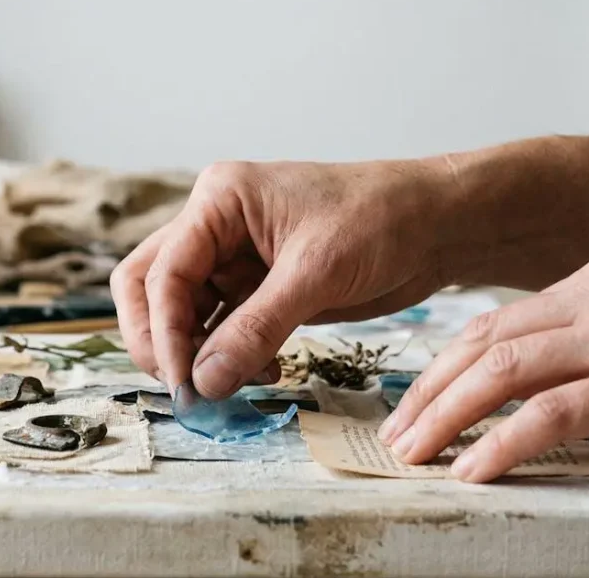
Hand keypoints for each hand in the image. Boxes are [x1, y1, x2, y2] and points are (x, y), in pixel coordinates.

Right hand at [111, 160, 449, 397]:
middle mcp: (216, 226)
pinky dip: (230, 357)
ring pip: (183, 314)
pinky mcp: (258, 289)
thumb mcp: (316, 273)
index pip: (162, 271)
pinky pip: (222, 329)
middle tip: (188, 388)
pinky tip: (265, 372)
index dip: (164, 331)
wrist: (436, 225)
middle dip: (161, 341)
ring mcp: (234, 259)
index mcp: (219, 200)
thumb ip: (256, 328)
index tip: (185, 381)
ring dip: (199, 354)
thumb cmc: (381, 219)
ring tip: (235, 384)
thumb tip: (205, 381)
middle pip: (152, 288)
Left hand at [379, 245, 588, 481]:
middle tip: (397, 429)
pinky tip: (473, 468)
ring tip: (412, 452)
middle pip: (487, 338)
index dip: (455, 360)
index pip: (506, 317)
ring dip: (446, 414)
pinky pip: (549, 413)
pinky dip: (500, 442)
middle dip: (431, 387)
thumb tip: (570, 379)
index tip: (425, 396)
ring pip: (502, 369)